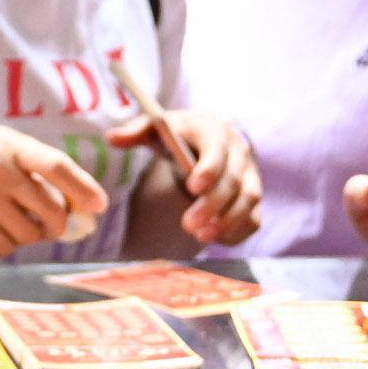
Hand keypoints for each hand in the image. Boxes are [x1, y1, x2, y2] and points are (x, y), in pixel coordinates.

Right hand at [0, 123, 109, 257]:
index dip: (82, 188)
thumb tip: (76, 205)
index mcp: (10, 146)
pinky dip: (8, 244)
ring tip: (17, 222)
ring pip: (29, 234)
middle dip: (60, 224)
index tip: (99, 205)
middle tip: (56, 225)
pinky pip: (4, 247)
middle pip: (51, 210)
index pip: (56, 166)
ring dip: (31, 235)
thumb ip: (33, 165)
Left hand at [115, 109, 260, 246]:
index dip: (209, 169)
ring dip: (228, 220)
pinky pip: (255, 216)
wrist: (203, 141)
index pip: (217, 149)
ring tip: (201, 236)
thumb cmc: (176, 135)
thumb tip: (112, 138)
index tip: (192, 187)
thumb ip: (135, 131)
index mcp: (213, 130)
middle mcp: (238, 151)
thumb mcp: (156, 129)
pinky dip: (239, 230)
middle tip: (188, 225)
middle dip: (213, 204)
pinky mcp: (252, 195)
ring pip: (249, 199)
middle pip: (233, 180)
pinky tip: (217, 239)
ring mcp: (250, 174)